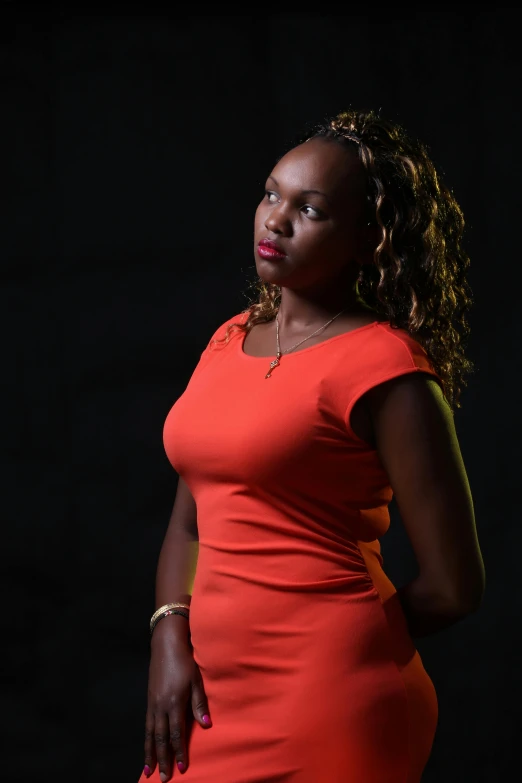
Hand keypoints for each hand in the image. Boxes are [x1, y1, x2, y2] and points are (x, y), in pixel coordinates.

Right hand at [143, 622, 210, 779]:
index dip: (179, 752)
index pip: (176, 734)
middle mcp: (161, 706)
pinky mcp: (149, 700)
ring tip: (149, 771)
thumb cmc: (185, 662)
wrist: (166, 645)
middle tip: (164, 779)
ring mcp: (153, 704)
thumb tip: (206, 724)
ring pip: (150, 734)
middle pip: (161, 739)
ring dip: (150, 754)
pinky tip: (147, 748)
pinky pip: (147, 725)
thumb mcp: (196, 680)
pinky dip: (146, 740)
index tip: (182, 769)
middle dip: (163, 760)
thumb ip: (199, 703)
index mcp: (174, 702)